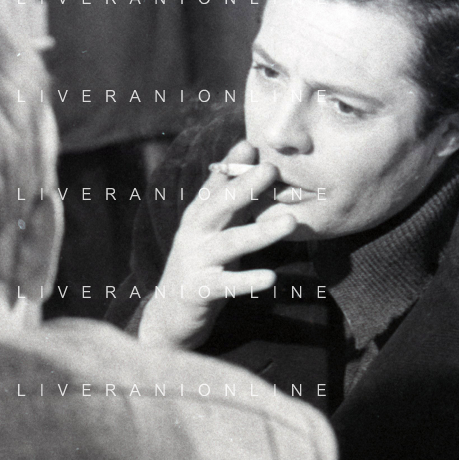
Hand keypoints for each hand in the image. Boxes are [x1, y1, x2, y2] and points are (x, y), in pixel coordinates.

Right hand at [138, 141, 296, 349]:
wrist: (169, 314)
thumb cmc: (202, 266)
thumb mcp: (216, 231)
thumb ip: (234, 203)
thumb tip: (257, 162)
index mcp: (198, 216)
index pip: (214, 185)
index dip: (231, 165)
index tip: (251, 145)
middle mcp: (193, 234)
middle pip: (219, 206)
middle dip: (244, 187)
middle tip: (271, 170)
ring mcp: (195, 262)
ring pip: (229, 243)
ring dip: (259, 233)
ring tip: (288, 223)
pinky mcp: (199, 291)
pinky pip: (226, 285)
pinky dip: (247, 280)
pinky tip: (270, 278)